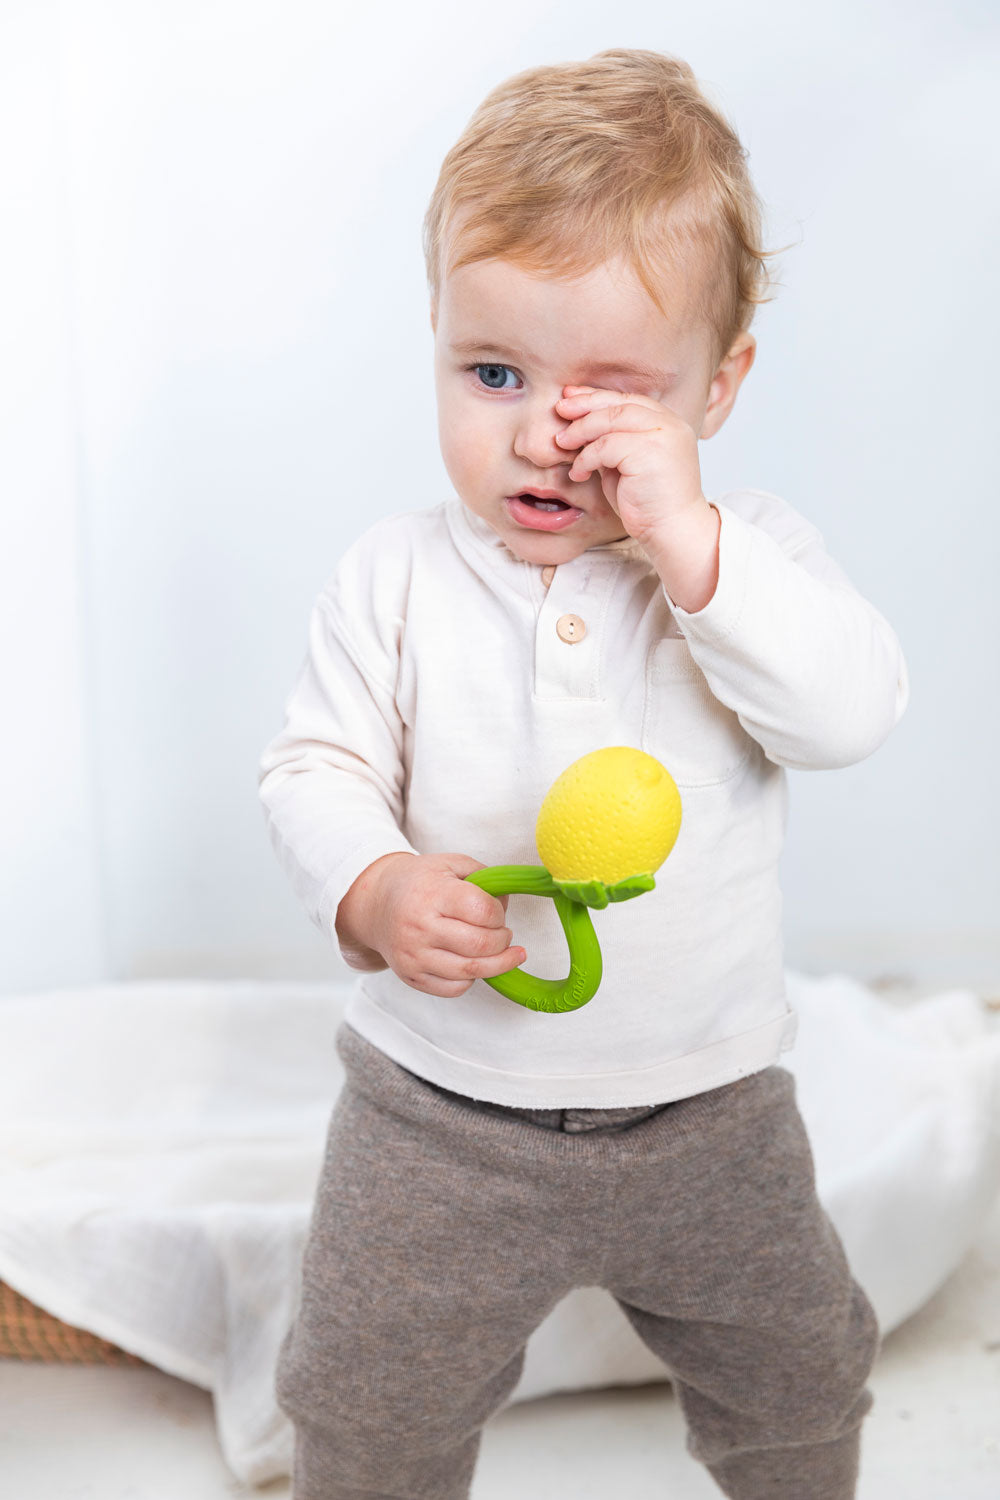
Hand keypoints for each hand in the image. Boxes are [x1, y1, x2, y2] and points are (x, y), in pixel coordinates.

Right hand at [342, 852, 526, 997]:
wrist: (376, 904)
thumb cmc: (419, 883)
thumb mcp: (451, 864)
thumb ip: (485, 877)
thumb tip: (507, 904)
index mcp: (433, 894)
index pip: (482, 910)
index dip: (499, 913)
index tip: (497, 911)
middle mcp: (420, 926)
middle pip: (481, 944)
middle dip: (504, 941)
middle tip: (505, 934)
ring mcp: (414, 955)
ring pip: (472, 971)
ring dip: (497, 964)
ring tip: (504, 954)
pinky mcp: (411, 976)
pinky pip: (454, 989)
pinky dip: (471, 979)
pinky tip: (473, 964)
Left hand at [554, 385, 708, 550]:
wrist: (671, 531)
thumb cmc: (648, 504)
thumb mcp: (627, 464)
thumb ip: (612, 442)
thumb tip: (579, 425)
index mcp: (668, 423)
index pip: (628, 399)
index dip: (597, 396)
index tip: (571, 397)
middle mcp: (669, 424)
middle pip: (619, 403)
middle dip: (585, 404)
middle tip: (560, 410)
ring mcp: (663, 436)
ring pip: (611, 419)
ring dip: (581, 430)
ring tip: (561, 443)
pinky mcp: (650, 452)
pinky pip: (606, 446)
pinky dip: (586, 458)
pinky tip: (578, 473)